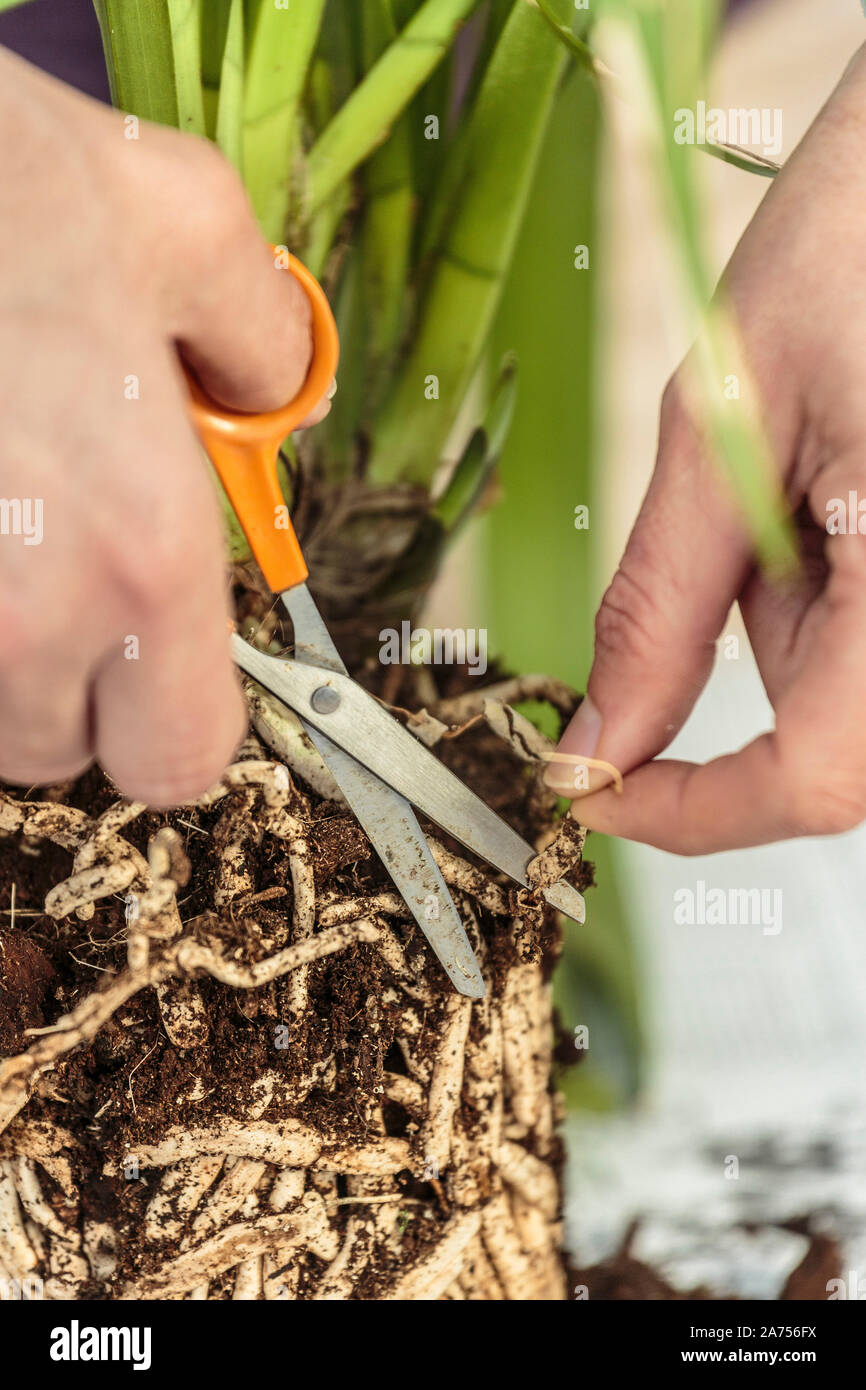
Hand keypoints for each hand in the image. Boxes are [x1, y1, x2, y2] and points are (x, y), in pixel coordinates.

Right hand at [0, 49, 329, 804]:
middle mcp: (26, 617)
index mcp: (145, 552)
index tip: (164, 660)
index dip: (176, 719)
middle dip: (73, 682)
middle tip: (62, 560)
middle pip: (62, 752)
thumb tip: (280, 387)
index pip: (181, 762)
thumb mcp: (180, 221)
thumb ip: (262, 340)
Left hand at [547, 45, 865, 853]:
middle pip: (835, 752)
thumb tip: (599, 740)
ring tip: (782, 477)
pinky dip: (813, 602)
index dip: (691, 813)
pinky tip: (815, 494)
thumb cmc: (856, 247)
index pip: (817, 781)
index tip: (593, 788)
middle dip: (732, 691)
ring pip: (849, 700)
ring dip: (779, 628)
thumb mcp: (721, 431)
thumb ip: (658, 610)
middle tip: (691, 563)